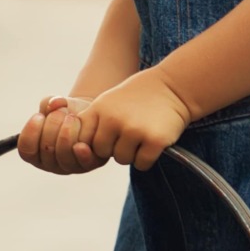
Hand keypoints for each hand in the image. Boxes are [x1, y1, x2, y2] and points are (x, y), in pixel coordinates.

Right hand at [18, 94, 103, 175]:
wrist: (90, 116)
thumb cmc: (67, 112)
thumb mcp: (55, 105)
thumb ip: (50, 102)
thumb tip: (55, 104)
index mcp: (35, 152)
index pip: (26, 149)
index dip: (31, 132)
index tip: (39, 115)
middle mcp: (49, 163)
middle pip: (46, 149)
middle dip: (53, 125)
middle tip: (62, 111)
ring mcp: (69, 166)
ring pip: (64, 156)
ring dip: (67, 133)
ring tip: (73, 118)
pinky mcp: (88, 164)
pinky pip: (83, 163)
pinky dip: (82, 154)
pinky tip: (81, 145)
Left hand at [75, 68, 194, 169]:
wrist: (172, 87)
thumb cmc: (136, 98)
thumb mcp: (107, 102)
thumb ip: (91, 123)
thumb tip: (76, 150)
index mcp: (98, 110)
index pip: (83, 140)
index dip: (94, 142)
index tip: (107, 135)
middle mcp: (113, 120)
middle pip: (102, 153)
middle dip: (113, 148)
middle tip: (128, 134)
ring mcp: (134, 130)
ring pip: (122, 160)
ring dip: (132, 153)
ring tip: (141, 135)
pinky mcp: (154, 141)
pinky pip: (142, 164)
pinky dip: (147, 159)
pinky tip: (152, 142)